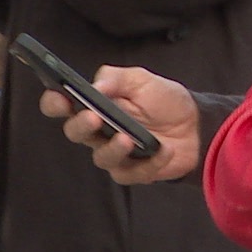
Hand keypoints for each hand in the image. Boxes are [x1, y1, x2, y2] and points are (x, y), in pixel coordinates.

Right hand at [39, 66, 201, 183]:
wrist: (197, 124)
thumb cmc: (164, 100)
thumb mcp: (142, 80)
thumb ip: (116, 78)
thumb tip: (95, 86)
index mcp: (94, 105)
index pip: (61, 106)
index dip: (54, 102)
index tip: (60, 97)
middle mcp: (98, 132)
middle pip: (75, 133)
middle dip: (81, 125)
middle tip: (94, 117)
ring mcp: (115, 153)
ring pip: (101, 158)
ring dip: (113, 149)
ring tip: (127, 137)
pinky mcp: (134, 171)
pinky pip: (132, 173)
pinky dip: (150, 162)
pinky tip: (165, 150)